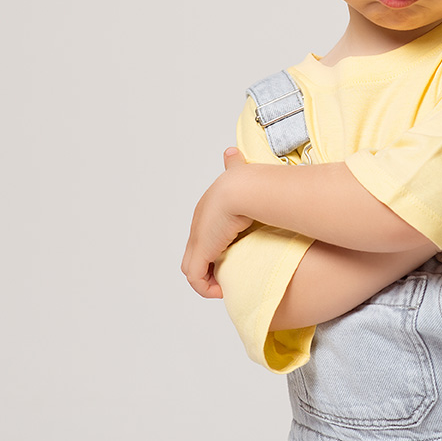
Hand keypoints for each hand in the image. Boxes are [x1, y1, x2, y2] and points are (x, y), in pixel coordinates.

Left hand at [181, 147, 253, 298]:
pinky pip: (196, 278)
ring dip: (206, 279)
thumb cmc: (248, 182)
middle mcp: (199, 224)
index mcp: (208, 208)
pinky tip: (220, 290)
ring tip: (222, 286)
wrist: (242, 189)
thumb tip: (230, 150)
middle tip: (224, 275)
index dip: (216, 245)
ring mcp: (198, 238)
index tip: (232, 253)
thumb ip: (235, 164)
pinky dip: (205, 287)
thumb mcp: (240, 173)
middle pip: (196, 252)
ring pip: (192, 267)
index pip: (205, 232)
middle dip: (209, 265)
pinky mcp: (202, 251)